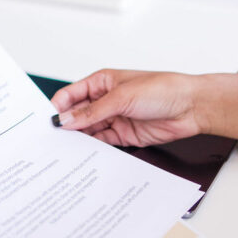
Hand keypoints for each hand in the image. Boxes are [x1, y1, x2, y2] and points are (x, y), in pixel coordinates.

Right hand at [51, 67, 237, 144]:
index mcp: (101, 82)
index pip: (71, 95)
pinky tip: (84, 155)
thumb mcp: (122, 97)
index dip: (58, 107)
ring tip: (65, 151)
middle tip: (51, 141)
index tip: (47, 122)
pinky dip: (94, 149)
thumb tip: (68, 119)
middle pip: (78, 114)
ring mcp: (115, 118)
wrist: (191, 107)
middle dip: (66, 126)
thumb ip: (93, 111)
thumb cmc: (162, 89)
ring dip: (79, 139)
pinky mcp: (124, 135)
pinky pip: (103, 143)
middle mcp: (106, 100)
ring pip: (89, 130)